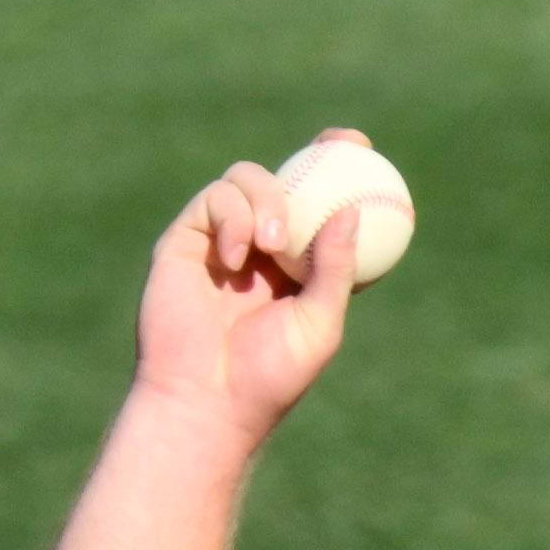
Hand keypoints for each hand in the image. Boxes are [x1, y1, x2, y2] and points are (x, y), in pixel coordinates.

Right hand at [130, 150, 364, 433]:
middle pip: (287, 180)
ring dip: (268, 199)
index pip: (322, 210)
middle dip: (314, 154)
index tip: (362, 149)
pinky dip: (232, 217)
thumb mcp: (318, 324)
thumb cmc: (268, 376)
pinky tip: (238, 255)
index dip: (340, 173)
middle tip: (334, 150)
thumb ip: (334, 268)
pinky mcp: (187, 240)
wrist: (206, 400)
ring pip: (248, 179)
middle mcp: (261, 247)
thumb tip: (351, 211)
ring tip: (273, 243)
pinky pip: (214, 200)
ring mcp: (222, 240)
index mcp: (298, 267)